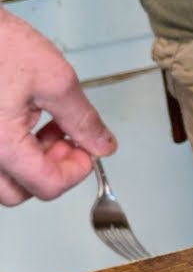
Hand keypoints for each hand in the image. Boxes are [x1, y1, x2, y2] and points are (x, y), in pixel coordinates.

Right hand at [0, 8, 114, 205]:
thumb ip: (83, 119)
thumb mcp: (55, 79)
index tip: (88, 149)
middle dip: (51, 170)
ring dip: (30, 162)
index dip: (78, 170)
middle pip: (20, 191)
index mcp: (2, 145)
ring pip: (1, 179)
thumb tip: (102, 144)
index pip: (49, 185)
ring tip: (47, 123)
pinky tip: (24, 118)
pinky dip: (10, 149)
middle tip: (67, 138)